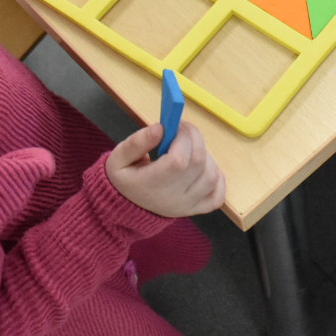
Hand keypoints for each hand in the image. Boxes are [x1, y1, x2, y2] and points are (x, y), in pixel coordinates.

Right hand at [105, 121, 226, 216]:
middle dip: (195, 139)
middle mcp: (173, 198)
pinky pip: (218, 195)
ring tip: (189, 149)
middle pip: (198, 164)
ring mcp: (188, 206)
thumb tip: (160, 128)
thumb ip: (136, 142)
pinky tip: (203, 167)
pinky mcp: (197, 209)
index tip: (175, 126)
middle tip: (183, 130)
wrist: (126, 208)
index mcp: (151, 185)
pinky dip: (217, 178)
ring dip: (205, 155)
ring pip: (211, 176)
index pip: (179, 160)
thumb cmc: (124, 179)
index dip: (183, 138)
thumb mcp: (118, 159)